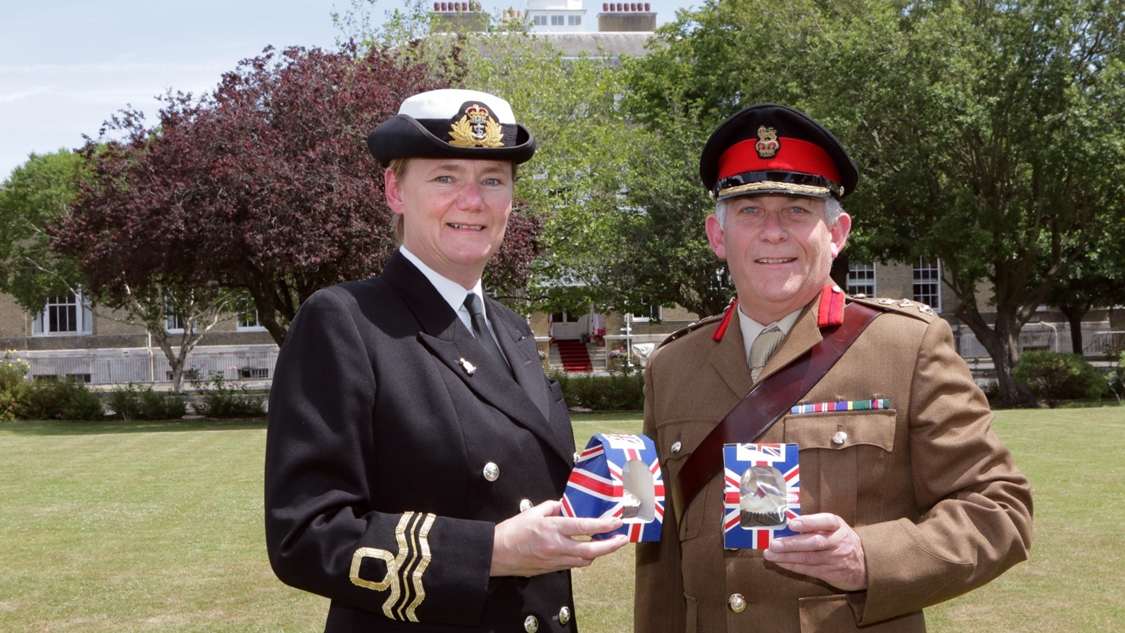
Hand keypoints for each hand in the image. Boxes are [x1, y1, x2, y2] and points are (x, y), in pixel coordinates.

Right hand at [490, 500, 627, 576]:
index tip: (616, 522)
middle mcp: (556, 546)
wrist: (496, 554)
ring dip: (598, 553)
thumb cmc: (511, 532)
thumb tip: (566, 506)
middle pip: (591, 551)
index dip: (603, 525)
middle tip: (622, 540)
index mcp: (552, 529)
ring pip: (585, 561)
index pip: (584, 527)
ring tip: (607, 544)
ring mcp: (554, 560)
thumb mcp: (533, 512)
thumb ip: (553, 507)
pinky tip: (586, 552)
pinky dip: (583, 559)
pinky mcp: (551, 569)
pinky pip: (573, 565)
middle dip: (610, 546)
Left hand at [762, 513, 867, 590]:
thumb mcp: (834, 528)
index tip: (792, 523)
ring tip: (770, 554)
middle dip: (792, 543)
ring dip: (787, 556)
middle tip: (774, 543)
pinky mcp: (830, 573)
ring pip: (809, 558)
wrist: (864, 564)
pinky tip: (779, 562)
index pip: (826, 521)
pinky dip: (792, 566)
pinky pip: (809, 569)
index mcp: (837, 526)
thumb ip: (815, 524)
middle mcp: (837, 542)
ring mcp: (834, 559)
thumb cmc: (841, 540)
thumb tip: (786, 521)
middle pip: (814, 542)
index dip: (809, 522)